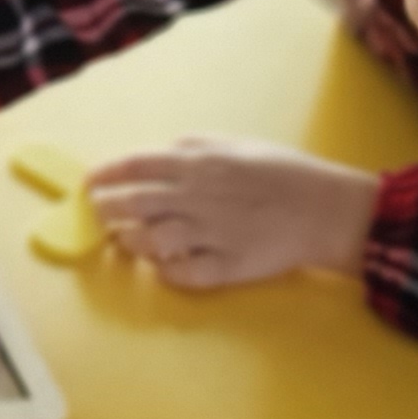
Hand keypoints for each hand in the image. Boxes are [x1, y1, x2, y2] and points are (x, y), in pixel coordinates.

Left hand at [88, 141, 379, 289]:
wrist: (328, 209)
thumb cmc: (286, 173)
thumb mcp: (239, 144)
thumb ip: (196, 145)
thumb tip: (162, 151)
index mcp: (200, 163)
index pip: (136, 166)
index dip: (106, 175)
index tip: (90, 182)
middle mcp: (198, 197)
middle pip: (133, 205)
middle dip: (107, 210)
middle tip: (101, 215)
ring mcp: (211, 233)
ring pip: (150, 242)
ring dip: (131, 243)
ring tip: (126, 242)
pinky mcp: (227, 266)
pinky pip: (182, 274)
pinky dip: (166, 272)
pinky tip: (163, 267)